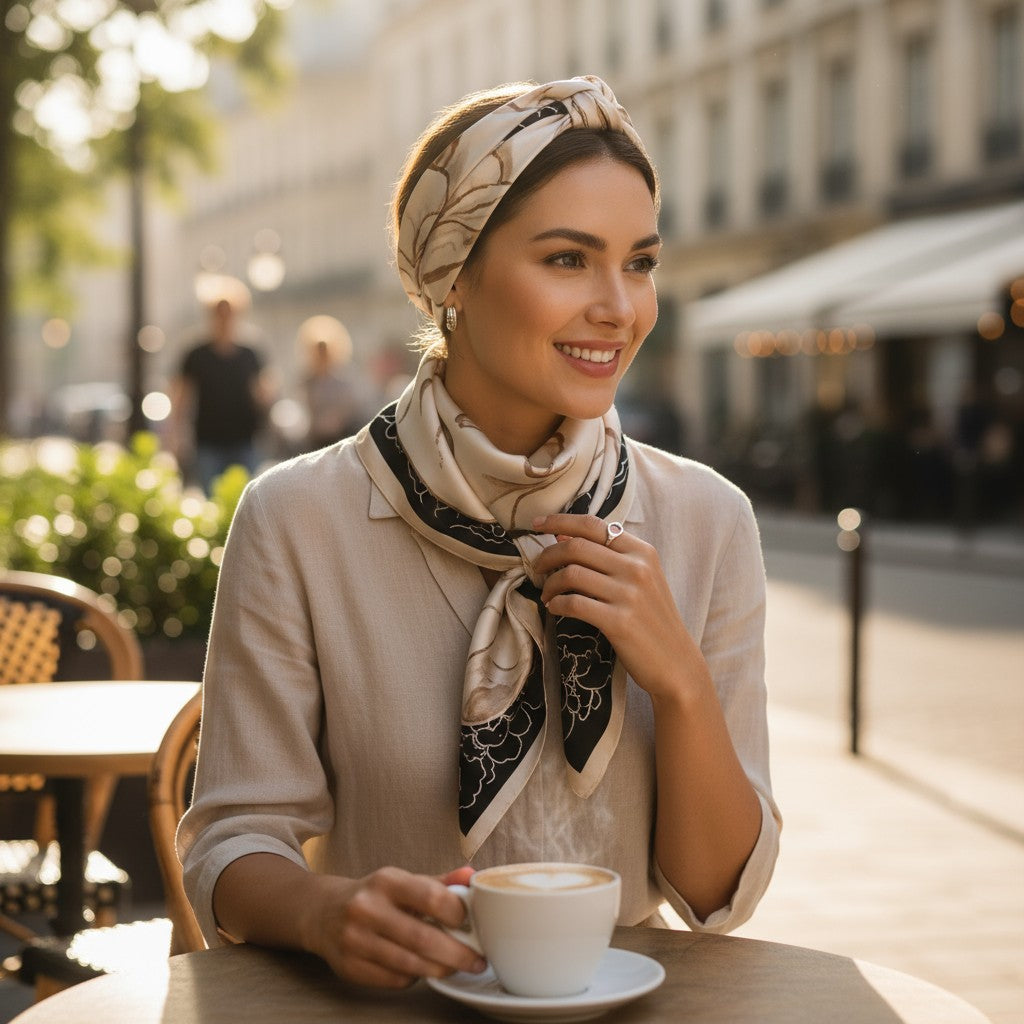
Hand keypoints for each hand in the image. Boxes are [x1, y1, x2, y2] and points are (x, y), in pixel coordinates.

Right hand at [305, 865, 484, 988]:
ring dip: (440, 969)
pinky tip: (421, 968)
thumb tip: (472, 876)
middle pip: (423, 938)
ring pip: (410, 964)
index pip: (430, 896)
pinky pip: (395, 980)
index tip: (468, 921)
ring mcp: (355, 940)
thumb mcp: (404, 881)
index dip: (456, 912)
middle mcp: (367, 909)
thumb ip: (439, 882)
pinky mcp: (349, 967)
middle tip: (477, 960)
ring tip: (456, 967)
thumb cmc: (375, 896)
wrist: (323, 913)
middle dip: (457, 953)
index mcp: (386, 881)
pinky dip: (415, 977)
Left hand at [531, 514, 709, 705]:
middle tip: (536, 568)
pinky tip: (554, 608)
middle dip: (547, 555)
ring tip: (546, 594)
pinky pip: (573, 603)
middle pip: (576, 547)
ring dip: (549, 583)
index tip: (536, 524)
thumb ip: (608, 556)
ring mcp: (629, 594)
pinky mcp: (619, 622)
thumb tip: (561, 535)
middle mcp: (637, 568)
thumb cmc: (652, 619)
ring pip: (570, 574)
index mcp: (642, 551)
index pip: (593, 525)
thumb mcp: (641, 579)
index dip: (559, 521)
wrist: (676, 663)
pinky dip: (556, 604)